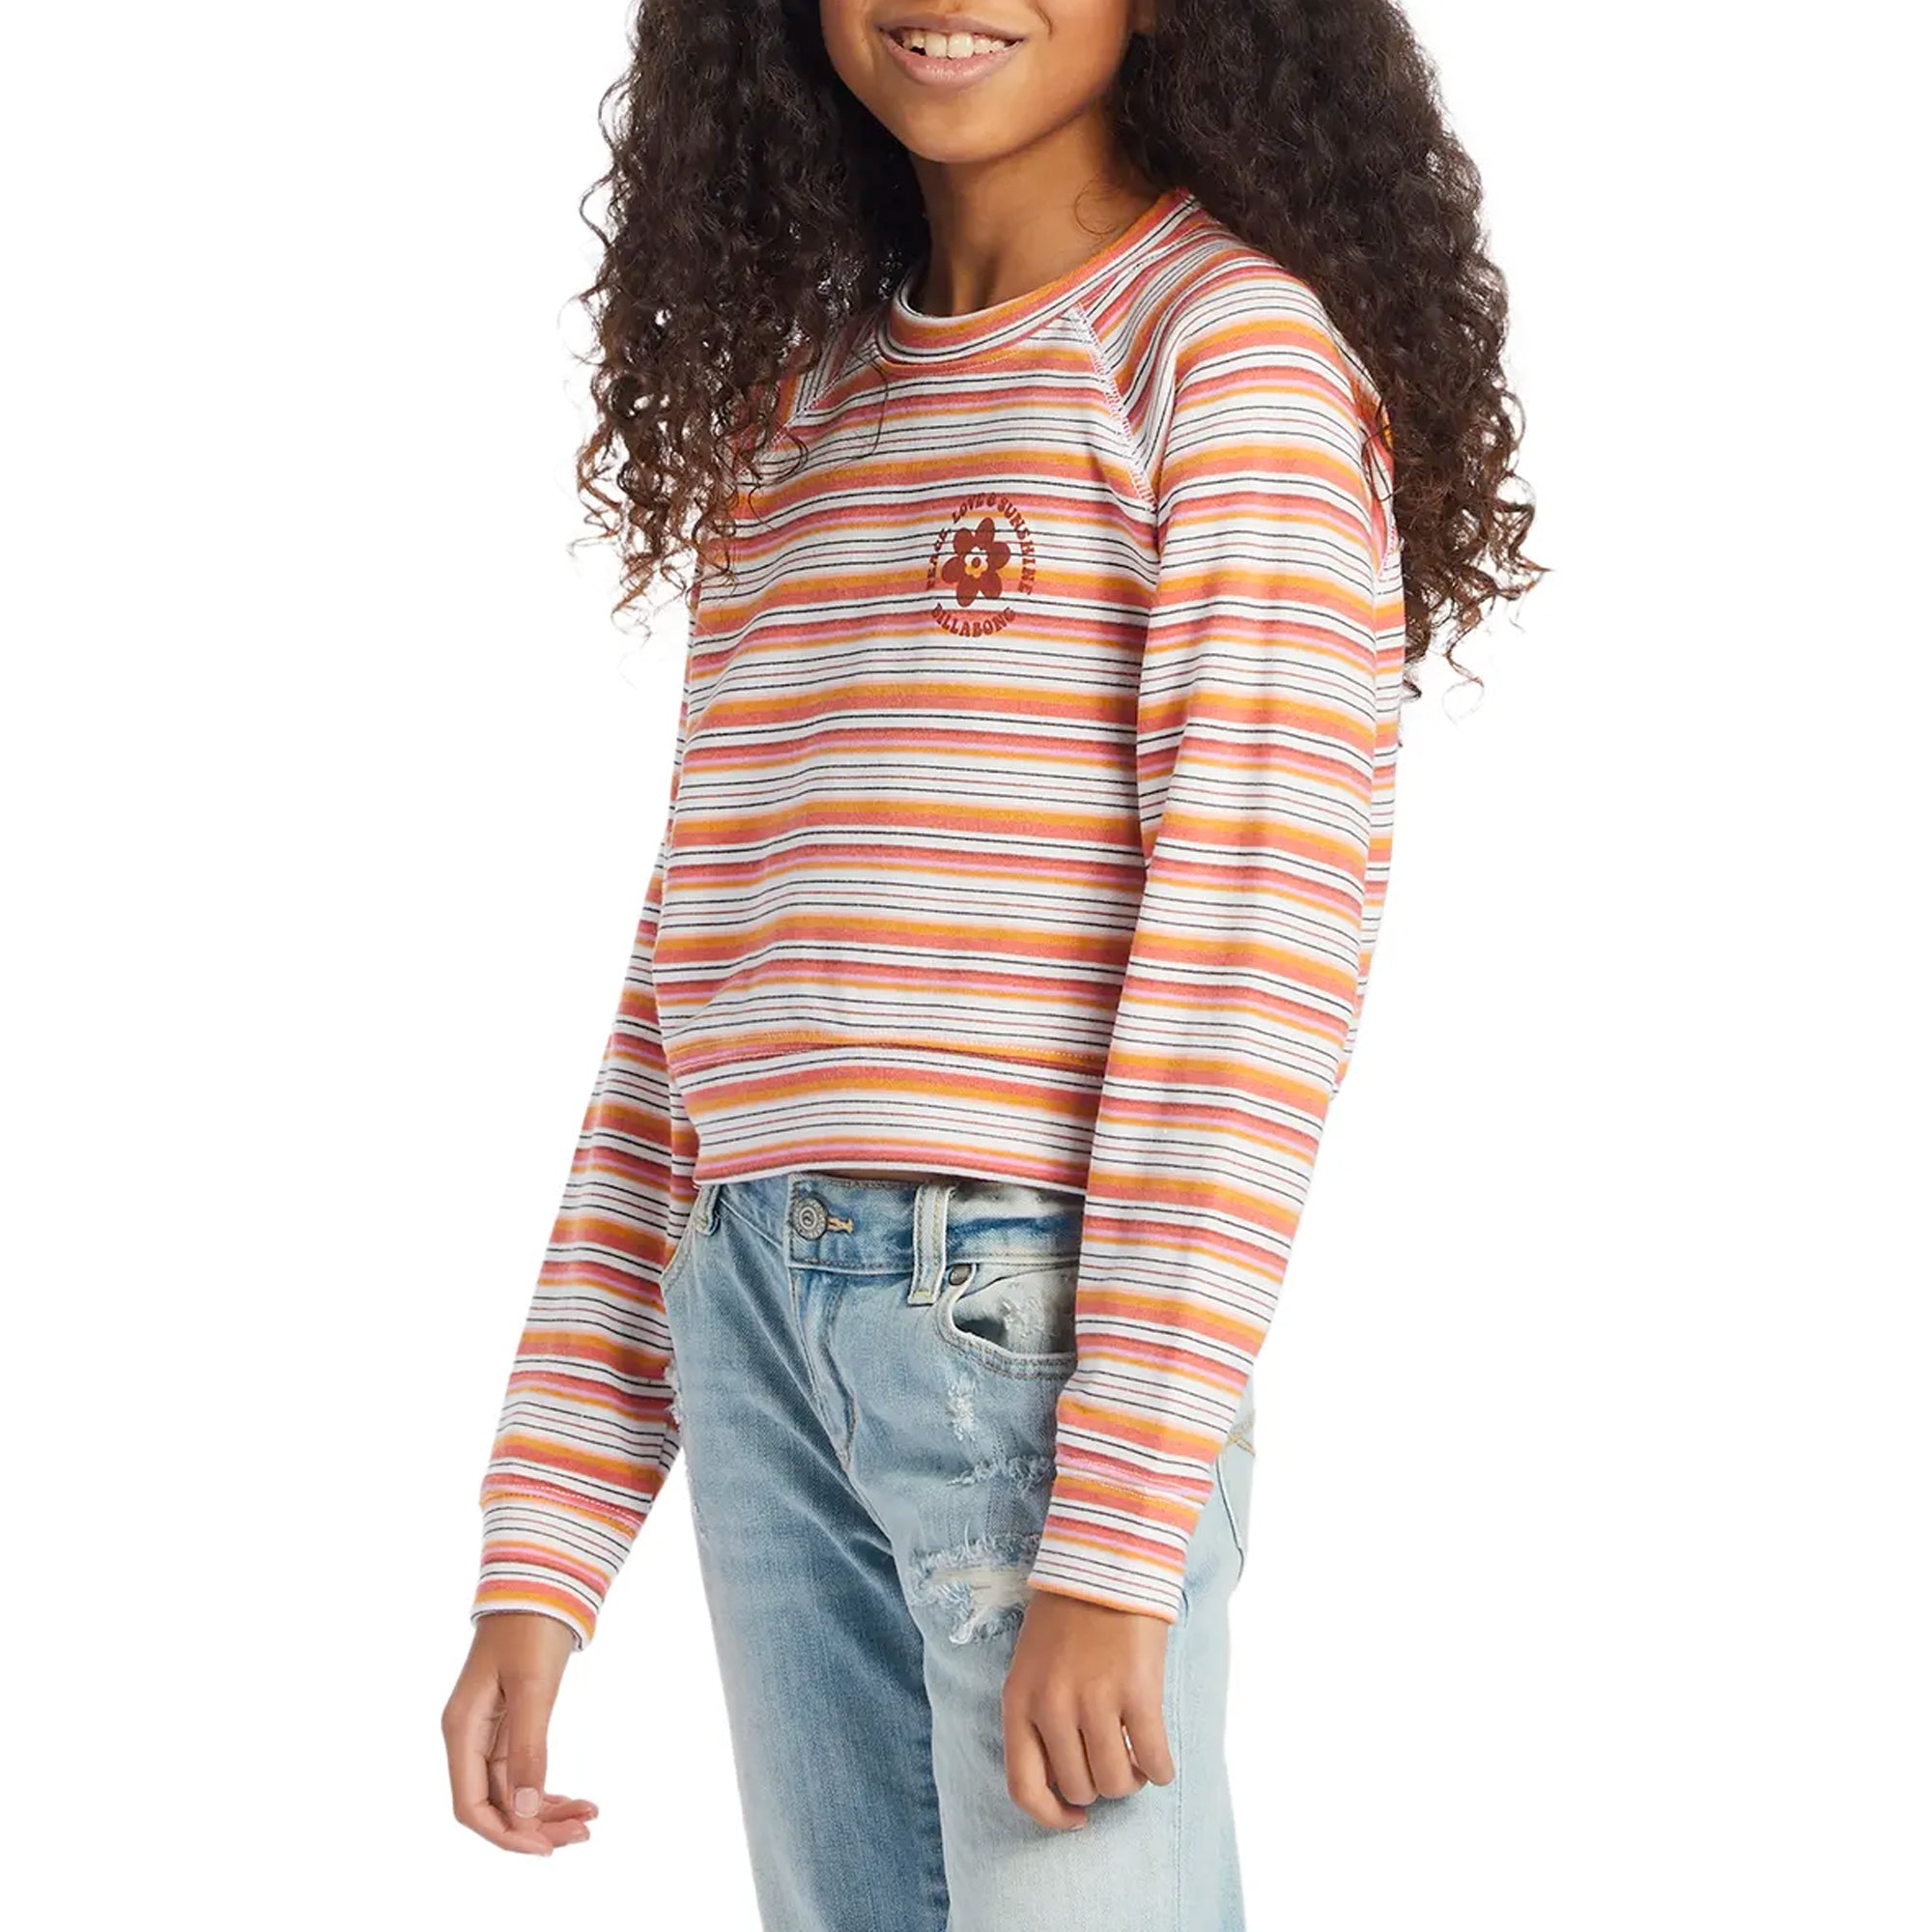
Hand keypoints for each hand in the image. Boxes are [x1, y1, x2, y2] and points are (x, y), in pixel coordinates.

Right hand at [442, 1611, 597, 1854]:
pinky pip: (522, 1771)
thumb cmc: (531, 1625)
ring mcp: (489, 1730)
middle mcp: (469, 1735)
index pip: (470, 1805)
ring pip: (511, 1791)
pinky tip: (576, 1799)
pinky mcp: (511, 1722)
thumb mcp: (534, 1686)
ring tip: (590, 1820)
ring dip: (546, 1811)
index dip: (504, 1834)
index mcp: (461, 1729)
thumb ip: (529, 1748)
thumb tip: (525, 1811)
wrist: (541, 1580)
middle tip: (584, 1833)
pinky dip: (547, 1788)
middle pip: (493, 1804)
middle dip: (534, 1826)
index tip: (546, 1848)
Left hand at [1001, 1589, 1173, 1829]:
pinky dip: (1160, 1770)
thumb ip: (1038, 1718)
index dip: (1051, 1816)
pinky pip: (1153, 1760)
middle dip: (1099, 1785)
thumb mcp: (1031, 1667)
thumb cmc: (1067, 1616)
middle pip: (1078, 1787)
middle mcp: (1052, 1707)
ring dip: (1130, 1779)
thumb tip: (1063, 1779)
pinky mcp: (1138, 1693)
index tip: (1076, 1818)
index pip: (1024, 1787)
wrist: (1106, 1562)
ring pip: (1115, 1782)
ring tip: (1134, 1758)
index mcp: (1019, 1702)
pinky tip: (1158, 1759)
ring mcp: (1095, 1701)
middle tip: (1112, 1764)